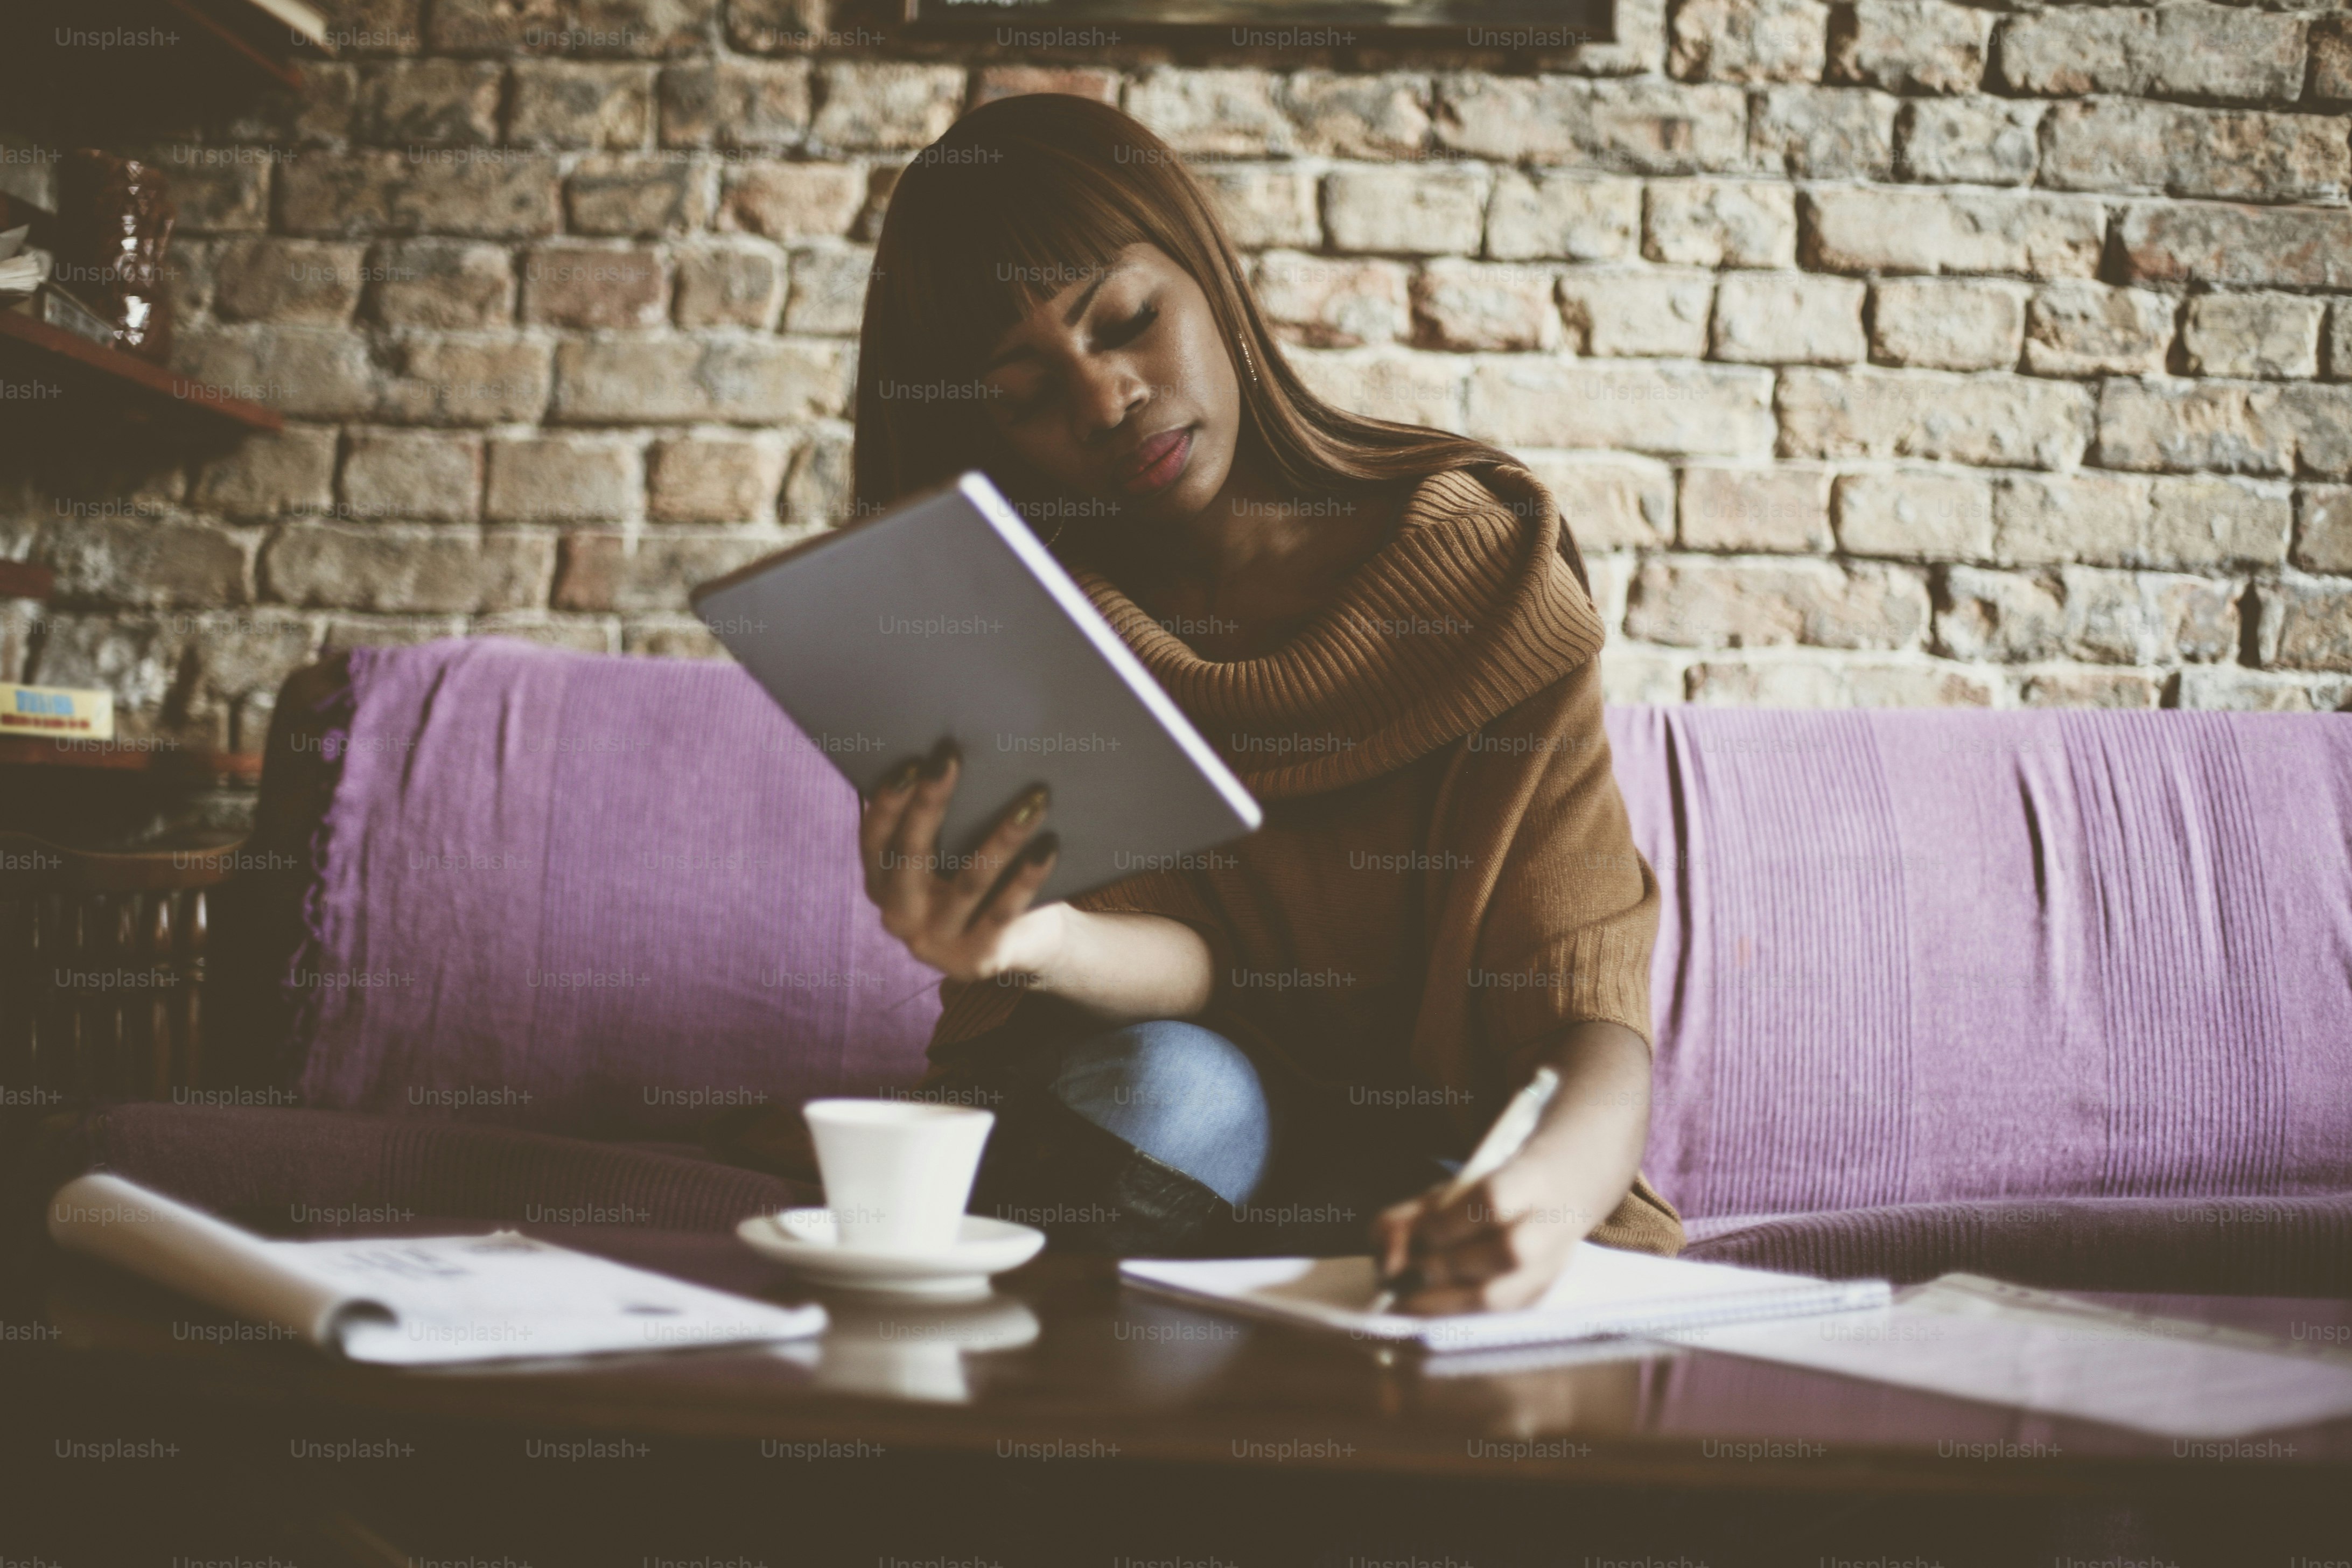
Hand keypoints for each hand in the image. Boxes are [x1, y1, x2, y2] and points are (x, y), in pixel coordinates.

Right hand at [858, 740, 1067, 983]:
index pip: (875, 839)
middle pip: (910, 857)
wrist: (1028, 942)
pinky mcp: (977, 958)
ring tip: (1033, 799)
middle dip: (929, 804)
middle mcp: (900, 918)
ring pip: (968, 882)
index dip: (888, 801)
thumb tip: (947, 753)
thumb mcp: (950, 856)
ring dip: (1002, 838)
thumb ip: (938, 824)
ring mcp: (936, 944)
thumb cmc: (985, 881)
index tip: (913, 760)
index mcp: (882, 886)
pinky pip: (1004, 911)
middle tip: (950, 758)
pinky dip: (1027, 877)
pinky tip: (1048, 846)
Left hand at [1371, 1141, 1599, 1314]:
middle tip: (1401, 1278)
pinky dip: (1456, 1319)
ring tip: (1404, 1303)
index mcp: (1531, 1183)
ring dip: (1446, 1303)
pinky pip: (1497, 1319)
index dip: (1449, 1222)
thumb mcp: (1453, 1189)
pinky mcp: (1540, 1300)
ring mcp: (1551, 1270)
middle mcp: (1551, 1229)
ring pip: (1504, 1297)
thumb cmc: (1495, 1191)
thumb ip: (1412, 1213)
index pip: (1493, 1201)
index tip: (1414, 1236)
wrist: (1564, 1195)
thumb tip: (1381, 1243)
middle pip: (1506, 1252)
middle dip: (1445, 1267)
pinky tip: (1424, 1316)